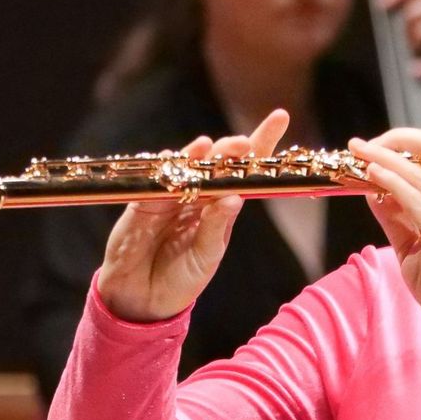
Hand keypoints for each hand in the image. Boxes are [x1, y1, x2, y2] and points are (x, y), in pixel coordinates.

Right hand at [96, 109, 290, 322]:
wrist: (144, 301)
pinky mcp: (140, 208)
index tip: (280, 117)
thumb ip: (216, 228)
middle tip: (243, 142)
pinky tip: (175, 160)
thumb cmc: (180, 279)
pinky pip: (152, 186)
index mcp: (217, 208)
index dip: (260, 146)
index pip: (242, 172)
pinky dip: (164, 173)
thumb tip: (234, 198)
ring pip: (184, 170)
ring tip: (213, 146)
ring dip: (197, 157)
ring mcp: (167, 199)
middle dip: (229, 150)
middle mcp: (195, 198)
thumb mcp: (205, 257)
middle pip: (214, 164)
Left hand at [349, 128, 420, 338]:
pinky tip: (372, 176)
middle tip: (368, 144)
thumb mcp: (413, 248)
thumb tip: (373, 192)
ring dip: (388, 155)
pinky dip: (393, 182)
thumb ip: (396, 219)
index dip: (414, 142)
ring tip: (360, 151)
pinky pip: (418, 200)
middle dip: (401, 136)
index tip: (381, 149)